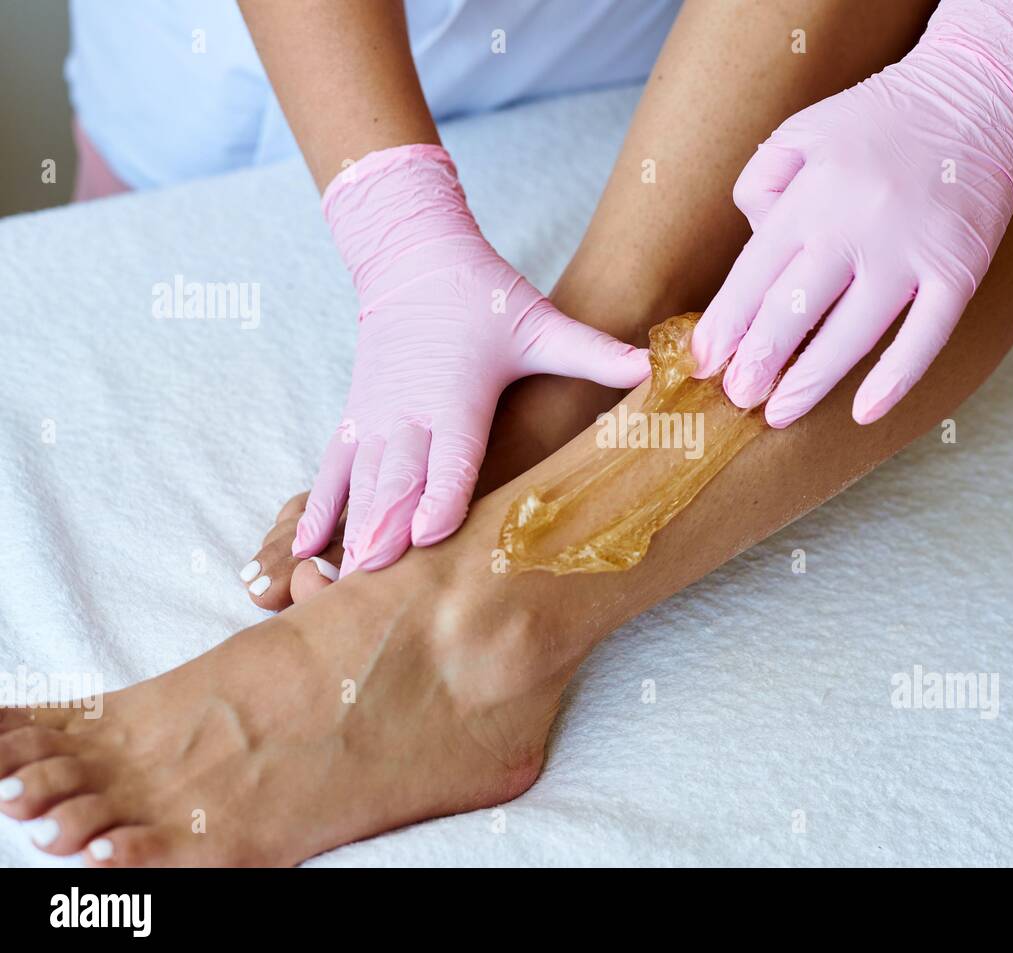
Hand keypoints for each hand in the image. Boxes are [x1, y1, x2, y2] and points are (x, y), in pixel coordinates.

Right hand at [292, 145, 648, 574]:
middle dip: (387, 532)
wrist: (414, 257)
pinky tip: (305, 552)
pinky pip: (331, 473)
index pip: (450, 454)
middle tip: (377, 585)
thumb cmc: (482, 296)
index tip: (430, 538)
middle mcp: (409, 410)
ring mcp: (376, 418)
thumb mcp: (541, 323)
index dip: (439, 496)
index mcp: (456, 394)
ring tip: (338, 584)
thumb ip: (596, 352)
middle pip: (397, 480)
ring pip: (360, 484)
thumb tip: (657, 365)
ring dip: (352, 534)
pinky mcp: (355, 420)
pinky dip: (319, 512)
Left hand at [692, 0, 1012, 427]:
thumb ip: (762, 182)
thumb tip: (752, 240)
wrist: (979, 93)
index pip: (753, 275)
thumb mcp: (803, 130)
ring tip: (779, 414)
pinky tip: (864, 412)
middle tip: (738, 396)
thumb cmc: (880, 118)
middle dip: (758, 362)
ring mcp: (910, 252)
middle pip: (794, 311)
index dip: (726, 325)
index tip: (704, 362)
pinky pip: (924, 338)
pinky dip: (895, 380)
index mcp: (811, 195)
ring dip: (811, 382)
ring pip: (851, 335)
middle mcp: (856, 226)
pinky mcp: (958, 271)